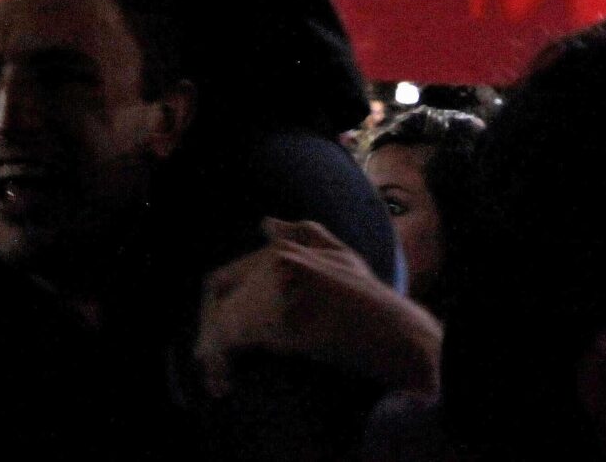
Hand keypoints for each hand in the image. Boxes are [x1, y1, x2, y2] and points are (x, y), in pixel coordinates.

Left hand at [195, 217, 441, 399]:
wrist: (395, 331)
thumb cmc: (371, 301)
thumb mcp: (341, 256)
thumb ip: (305, 235)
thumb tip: (267, 222)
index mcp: (285, 249)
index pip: (225, 277)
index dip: (215, 308)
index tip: (213, 341)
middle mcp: (277, 260)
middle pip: (218, 295)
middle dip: (209, 331)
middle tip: (212, 368)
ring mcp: (277, 286)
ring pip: (221, 319)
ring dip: (211, 352)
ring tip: (219, 381)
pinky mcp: (278, 317)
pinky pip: (231, 339)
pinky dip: (220, 361)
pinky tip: (225, 384)